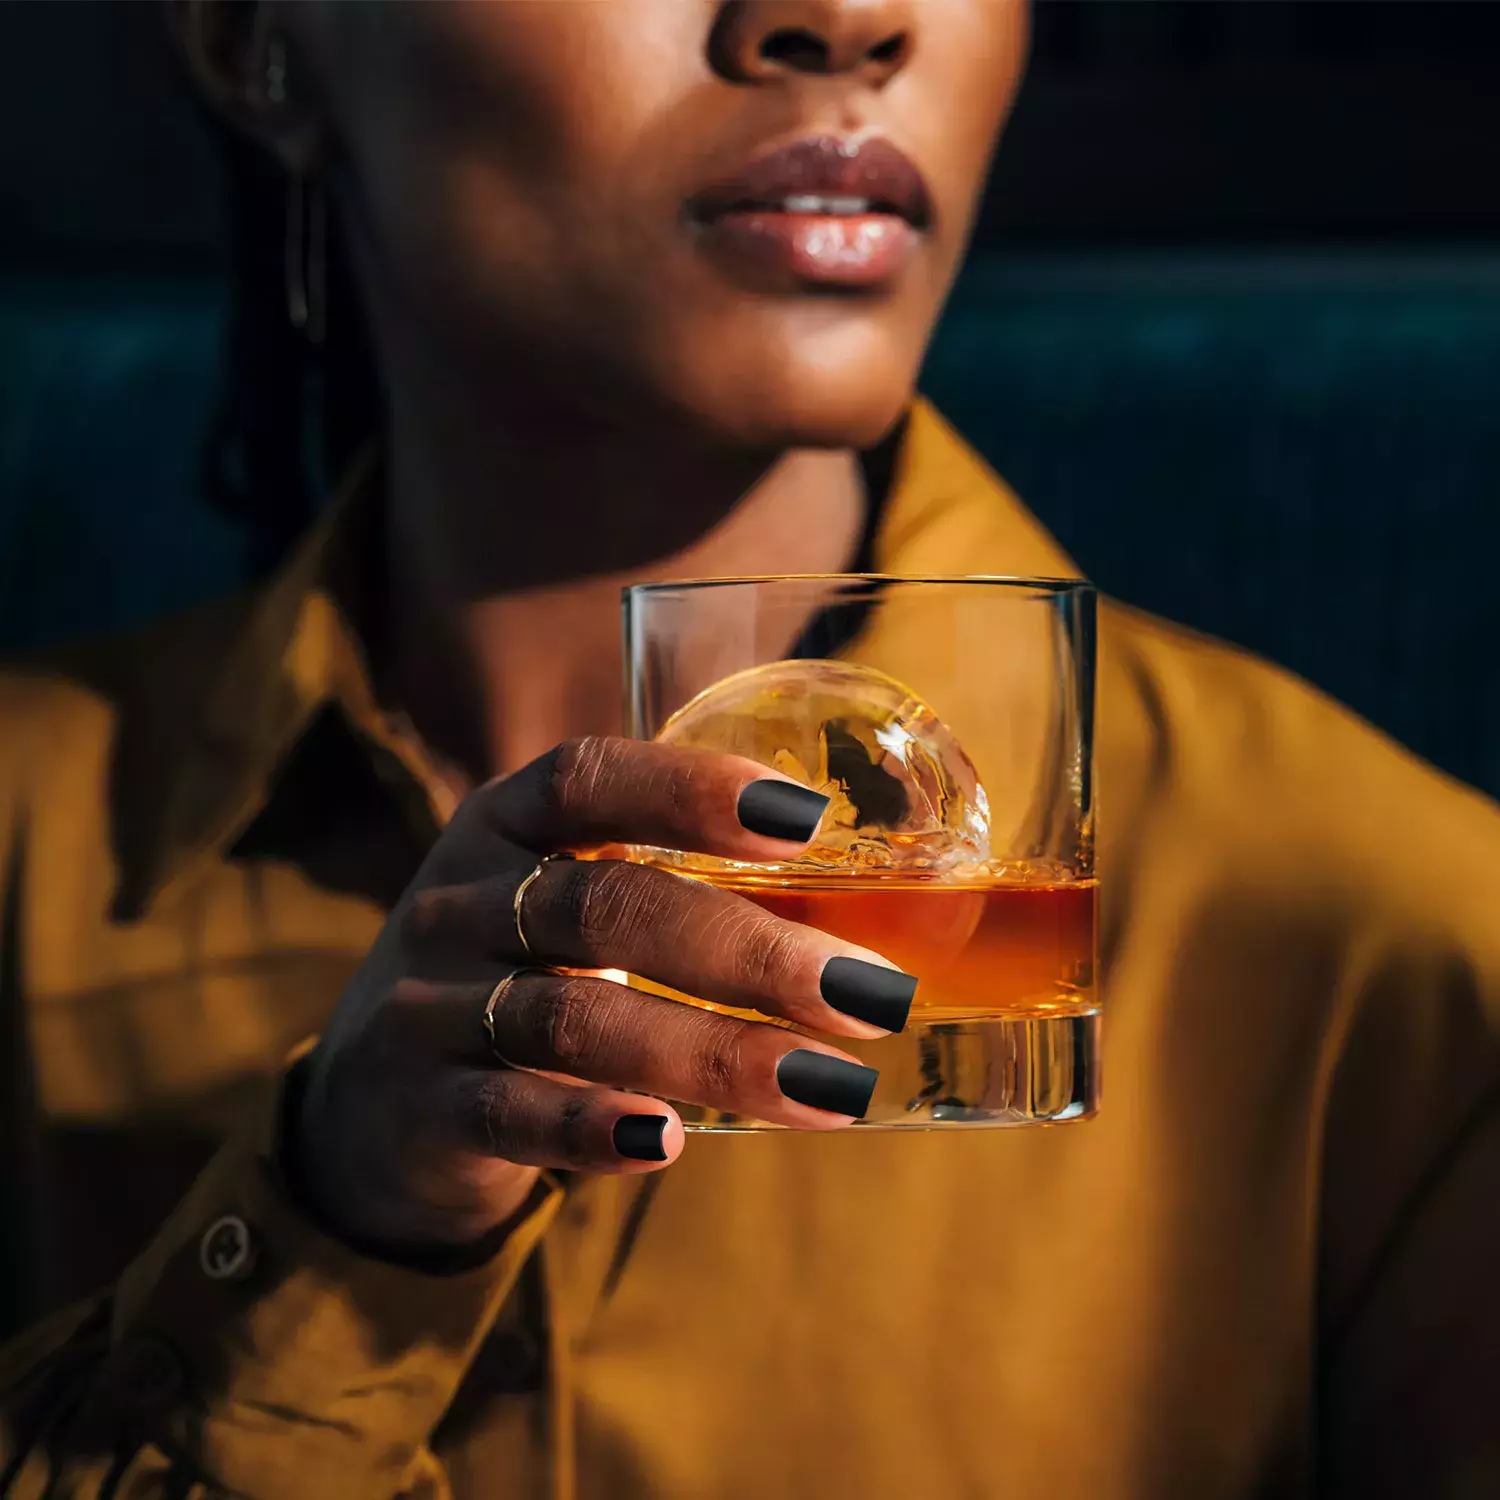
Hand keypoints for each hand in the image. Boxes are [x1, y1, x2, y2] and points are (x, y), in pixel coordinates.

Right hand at [289, 736, 916, 1260]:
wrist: (373, 1101)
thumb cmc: (519, 977)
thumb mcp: (563, 905)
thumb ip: (668, 887)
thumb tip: (869, 907)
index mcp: (505, 825)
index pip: (588, 779)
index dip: (691, 790)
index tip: (807, 818)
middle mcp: (459, 899)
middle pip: (605, 906)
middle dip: (748, 949)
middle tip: (869, 993)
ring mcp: (430, 1002)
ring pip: (569, 1016)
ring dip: (709, 1054)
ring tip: (828, 1087)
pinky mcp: (419, 1104)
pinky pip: (510, 1112)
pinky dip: (593, 1126)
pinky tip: (671, 1146)